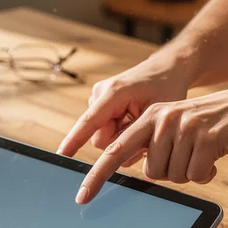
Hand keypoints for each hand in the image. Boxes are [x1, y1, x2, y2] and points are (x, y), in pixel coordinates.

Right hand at [57, 54, 189, 157]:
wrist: (166, 69)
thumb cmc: (166, 88)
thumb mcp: (157, 114)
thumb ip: (136, 136)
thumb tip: (117, 157)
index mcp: (114, 93)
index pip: (90, 122)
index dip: (74, 140)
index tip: (61, 155)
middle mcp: (100, 94)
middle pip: (99, 138)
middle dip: (119, 141)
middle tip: (141, 129)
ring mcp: (98, 98)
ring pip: (103, 136)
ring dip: (121, 136)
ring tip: (138, 120)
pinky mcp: (100, 104)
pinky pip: (105, 130)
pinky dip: (120, 130)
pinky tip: (132, 118)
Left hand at [72, 83, 227, 203]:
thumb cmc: (212, 124)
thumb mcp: (177, 127)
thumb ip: (154, 144)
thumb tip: (140, 175)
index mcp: (150, 117)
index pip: (115, 151)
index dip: (98, 176)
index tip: (82, 197)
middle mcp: (163, 119)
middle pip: (151, 172)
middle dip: (172, 172)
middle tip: (190, 154)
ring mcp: (184, 127)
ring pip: (174, 176)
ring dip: (191, 172)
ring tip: (204, 151)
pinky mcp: (206, 138)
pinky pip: (196, 176)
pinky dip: (206, 174)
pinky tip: (215, 157)